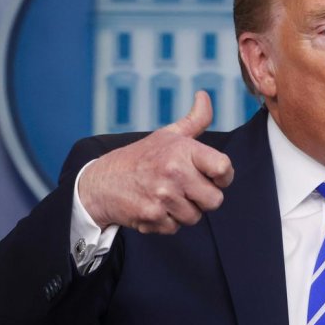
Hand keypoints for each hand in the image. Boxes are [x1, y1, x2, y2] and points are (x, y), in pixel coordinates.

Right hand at [78, 91, 233, 233]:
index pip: (224, 168)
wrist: (101, 182)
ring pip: (195, 217)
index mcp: (182, 150)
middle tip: (186, 188)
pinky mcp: (152, 217)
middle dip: (203, 198)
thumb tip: (204, 96)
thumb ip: (194, 120)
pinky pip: (176, 228)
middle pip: (215, 200)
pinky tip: (155, 206)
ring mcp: (163, 196)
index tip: (213, 176)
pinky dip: (167, 222)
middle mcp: (174, 172)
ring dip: (185, 211)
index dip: (224, 176)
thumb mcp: (167, 135)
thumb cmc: (140, 157)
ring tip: (167, 196)